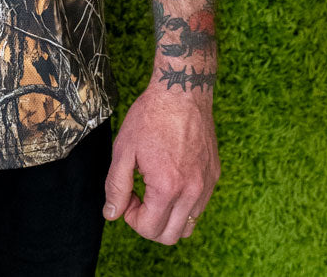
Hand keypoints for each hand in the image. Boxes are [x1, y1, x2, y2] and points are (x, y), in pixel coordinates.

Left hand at [101, 85, 218, 245]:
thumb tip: (112, 214)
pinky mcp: (214, 176)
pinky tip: (169, 178)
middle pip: (171, 236)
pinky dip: (182, 204)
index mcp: (168, 187)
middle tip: (138, 197)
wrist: (182, 91)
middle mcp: (192, 192)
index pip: (149, 229)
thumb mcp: (124, 149)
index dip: (131, 217)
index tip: (127, 195)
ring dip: (168, 217)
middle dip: (149, 224)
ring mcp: (206, 185)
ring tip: (154, 189)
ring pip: (188, 225)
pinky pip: (199, 206)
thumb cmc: (151, 116)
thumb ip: (116, 186)